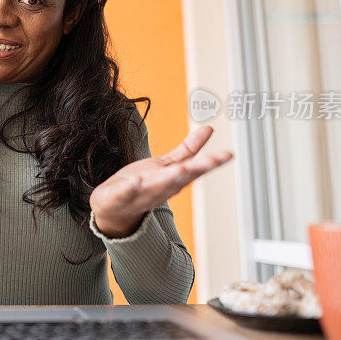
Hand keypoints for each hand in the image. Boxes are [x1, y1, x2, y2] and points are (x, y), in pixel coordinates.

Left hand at [89, 125, 232, 237]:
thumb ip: (187, 150)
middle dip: (192, 171)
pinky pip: (124, 195)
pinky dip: (129, 189)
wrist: (113, 210)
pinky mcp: (117, 199)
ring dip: (166, 181)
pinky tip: (134, 181)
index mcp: (172, 181)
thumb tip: (209, 129)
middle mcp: (159, 190)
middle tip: (209, 162)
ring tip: (178, 170)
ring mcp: (139, 196)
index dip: (210, 163)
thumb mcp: (167, 165)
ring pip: (154, 189)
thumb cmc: (142, 186)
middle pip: (178, 181)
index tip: (227, 155)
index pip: (193, 171)